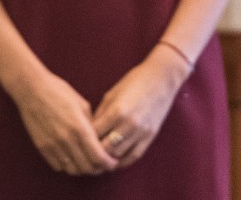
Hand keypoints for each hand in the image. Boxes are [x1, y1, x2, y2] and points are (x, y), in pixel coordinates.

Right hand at [10, 68, 115, 175]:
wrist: (32, 90)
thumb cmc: (59, 92)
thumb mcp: (82, 104)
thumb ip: (92, 124)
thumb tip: (99, 139)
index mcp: (79, 127)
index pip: (98, 156)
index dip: (108, 163)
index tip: (113, 162)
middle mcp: (66, 140)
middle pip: (86, 167)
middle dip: (98, 169)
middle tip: (103, 165)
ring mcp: (53, 146)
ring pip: (72, 170)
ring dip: (83, 169)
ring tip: (89, 163)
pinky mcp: (42, 148)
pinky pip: (58, 166)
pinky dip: (68, 166)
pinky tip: (73, 158)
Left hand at [93, 45, 190, 167]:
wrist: (162, 77)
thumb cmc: (134, 81)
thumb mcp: (112, 94)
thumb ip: (100, 114)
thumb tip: (88, 131)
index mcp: (117, 111)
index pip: (94, 134)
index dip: (83, 138)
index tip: (78, 139)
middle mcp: (129, 124)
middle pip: (104, 149)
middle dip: (93, 151)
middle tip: (86, 151)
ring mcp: (141, 132)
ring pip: (118, 155)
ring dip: (106, 158)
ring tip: (97, 157)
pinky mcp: (150, 136)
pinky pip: (133, 156)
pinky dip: (122, 162)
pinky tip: (114, 160)